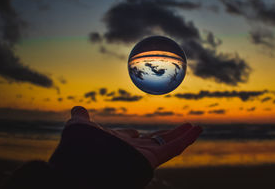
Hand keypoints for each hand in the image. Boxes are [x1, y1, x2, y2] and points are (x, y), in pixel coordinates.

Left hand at [67, 106, 201, 167]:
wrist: (85, 165)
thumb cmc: (80, 148)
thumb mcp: (79, 129)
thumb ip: (81, 120)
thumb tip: (78, 109)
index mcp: (116, 144)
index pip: (128, 137)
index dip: (129, 134)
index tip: (131, 132)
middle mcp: (132, 150)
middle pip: (154, 141)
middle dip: (166, 134)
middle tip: (179, 127)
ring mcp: (144, 155)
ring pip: (167, 143)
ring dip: (182, 134)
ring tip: (194, 126)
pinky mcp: (152, 159)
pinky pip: (173, 148)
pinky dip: (186, 138)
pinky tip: (197, 129)